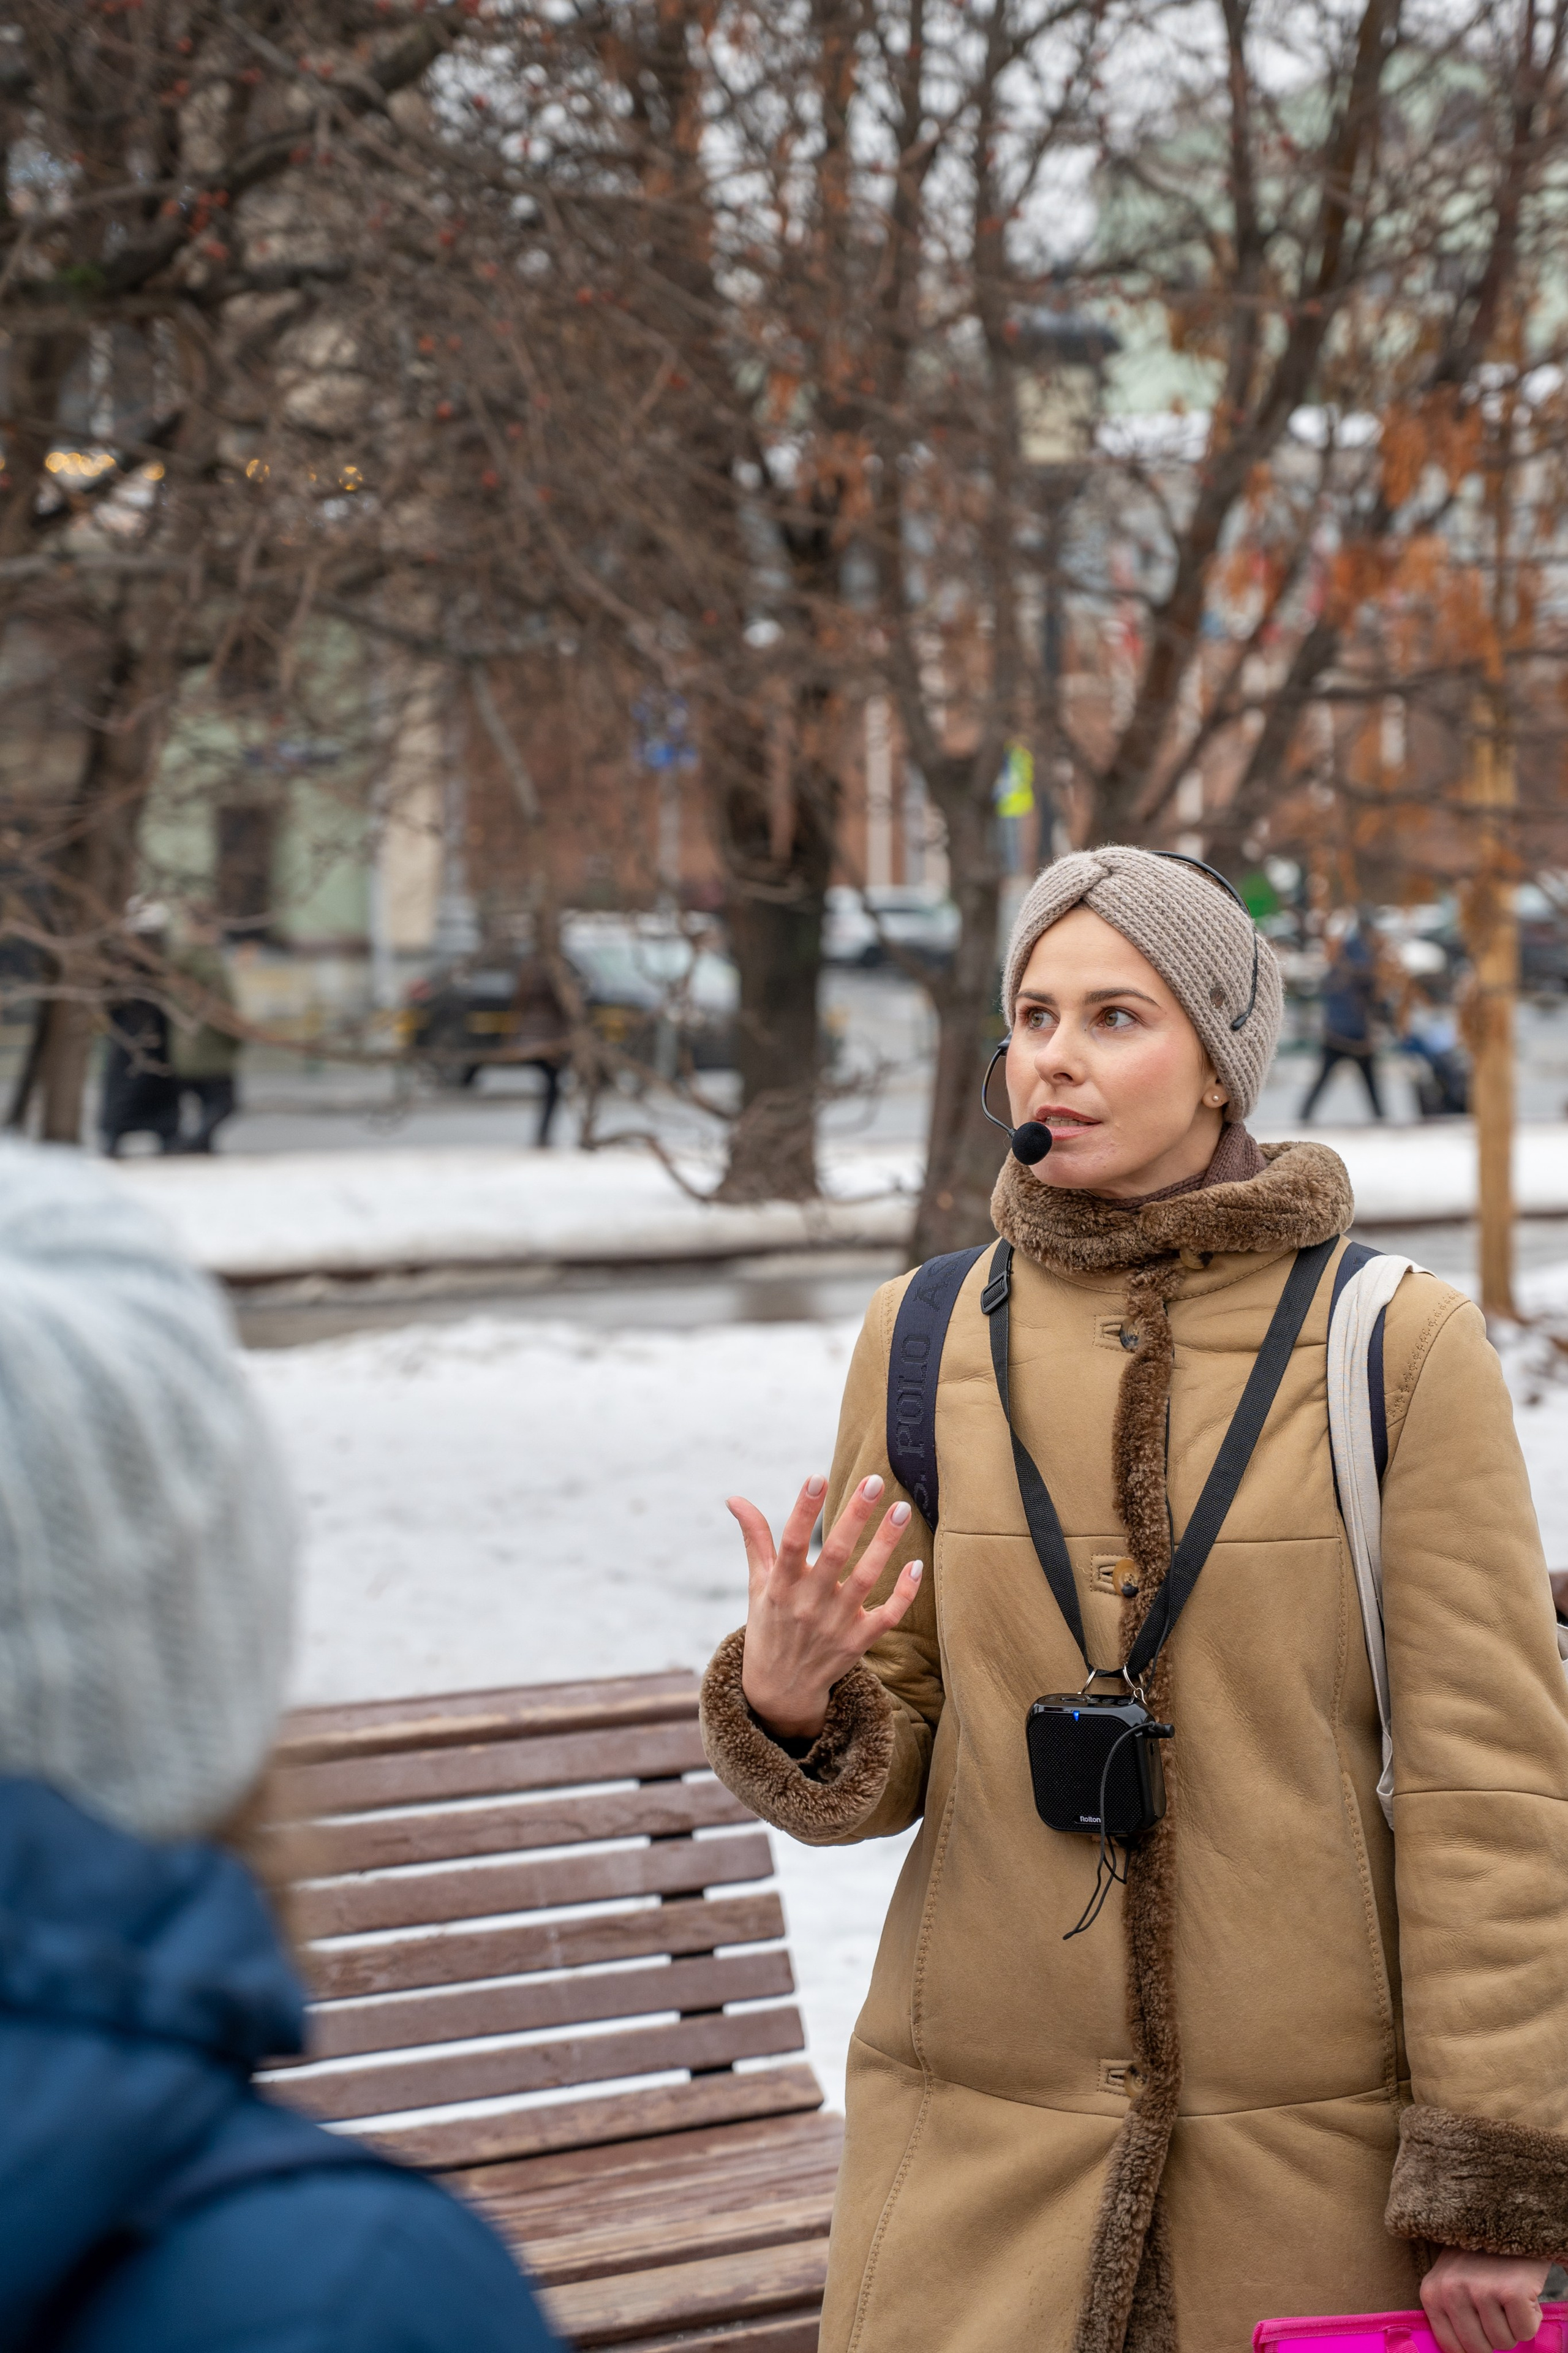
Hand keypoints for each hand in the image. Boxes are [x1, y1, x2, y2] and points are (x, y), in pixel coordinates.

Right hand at [729, 1472, 922, 1739]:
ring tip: (902, 1509)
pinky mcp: (858, 1643)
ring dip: (885, 1543)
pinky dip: (903, 1593)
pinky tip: (917, 1565)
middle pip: (835, 1555)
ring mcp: (836, 1625)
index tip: (817, 1477)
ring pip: (866, 1579)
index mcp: (780, 1587)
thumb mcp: (758, 1585)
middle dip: (854, 1516)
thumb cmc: (769, 1626)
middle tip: (874, 1481)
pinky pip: (887, 1616)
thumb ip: (755, 1539)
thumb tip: (734, 1497)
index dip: (803, 1511)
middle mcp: (808, 1605)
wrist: (779, 1691)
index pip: (791, 1543)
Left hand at [1421, 2248, 1552, 2352]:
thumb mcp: (1452, 2280)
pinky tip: (1524, 2293)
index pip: (1451, 2348)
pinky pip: (1525, 2332)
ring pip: (1504, 2342)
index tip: (1482, 2330)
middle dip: (1495, 2335)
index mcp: (1432, 2293)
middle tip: (1498, 2308)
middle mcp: (1451, 2292)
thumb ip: (1451, 2314)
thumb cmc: (1479, 2257)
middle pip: (1479, 2350)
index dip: (1473, 2346)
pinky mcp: (1510, 2291)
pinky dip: (1531, 2319)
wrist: (1507, 2219)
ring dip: (1513, 2326)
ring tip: (1509, 2295)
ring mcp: (1481, 2290)